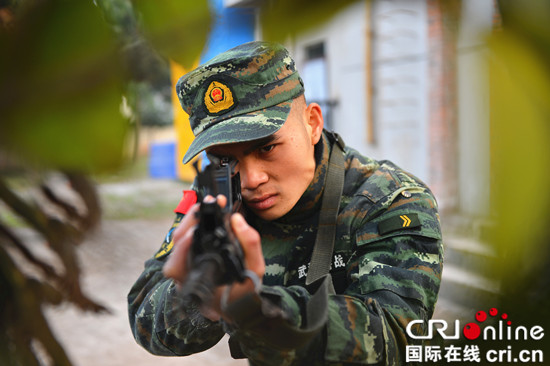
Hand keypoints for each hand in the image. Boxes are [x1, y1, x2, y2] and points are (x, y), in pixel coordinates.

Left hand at [163, 195, 264, 320]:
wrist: (242, 308)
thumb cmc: (246, 292)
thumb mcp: (255, 271)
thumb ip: (249, 245)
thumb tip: (236, 219)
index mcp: (198, 287)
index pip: (177, 267)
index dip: (182, 246)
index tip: (196, 229)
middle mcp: (185, 280)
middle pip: (175, 247)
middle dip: (189, 222)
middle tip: (207, 204)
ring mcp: (185, 270)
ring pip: (178, 243)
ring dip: (191, 222)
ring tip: (207, 206)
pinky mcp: (189, 261)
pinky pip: (185, 242)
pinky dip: (193, 227)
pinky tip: (204, 217)